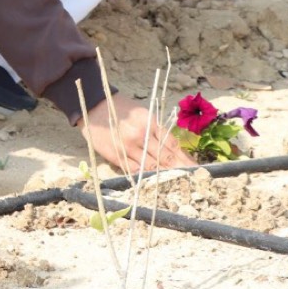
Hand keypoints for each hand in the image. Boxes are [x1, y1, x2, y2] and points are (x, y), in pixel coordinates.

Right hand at [77, 93, 194, 173]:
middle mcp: (141, 134)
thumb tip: (172, 150)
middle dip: (180, 170)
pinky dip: (145, 176)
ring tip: (176, 183)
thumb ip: (156, 130)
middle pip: (166, 158)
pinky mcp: (116, 155)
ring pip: (151, 167)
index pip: (172, 144)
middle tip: (192, 180)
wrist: (93, 105)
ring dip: (164, 176)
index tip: (194, 168)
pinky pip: (134, 170)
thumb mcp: (142, 114)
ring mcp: (128, 146)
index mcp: (150, 122)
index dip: (184, 158)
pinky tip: (153, 182)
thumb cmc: (120, 109)